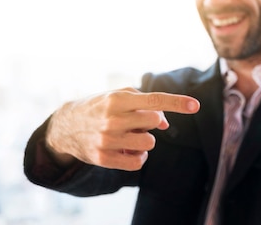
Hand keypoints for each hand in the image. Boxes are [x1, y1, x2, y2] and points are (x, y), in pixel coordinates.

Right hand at [45, 87, 199, 170]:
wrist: (65, 126)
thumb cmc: (100, 107)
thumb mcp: (119, 97)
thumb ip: (146, 104)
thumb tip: (165, 122)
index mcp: (117, 99)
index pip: (154, 100)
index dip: (177, 103)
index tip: (196, 106)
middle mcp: (112, 119)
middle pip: (154, 121)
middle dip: (152, 121)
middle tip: (136, 121)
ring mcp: (107, 140)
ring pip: (149, 143)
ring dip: (145, 139)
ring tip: (130, 135)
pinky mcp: (103, 159)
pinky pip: (138, 163)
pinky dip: (139, 157)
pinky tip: (128, 150)